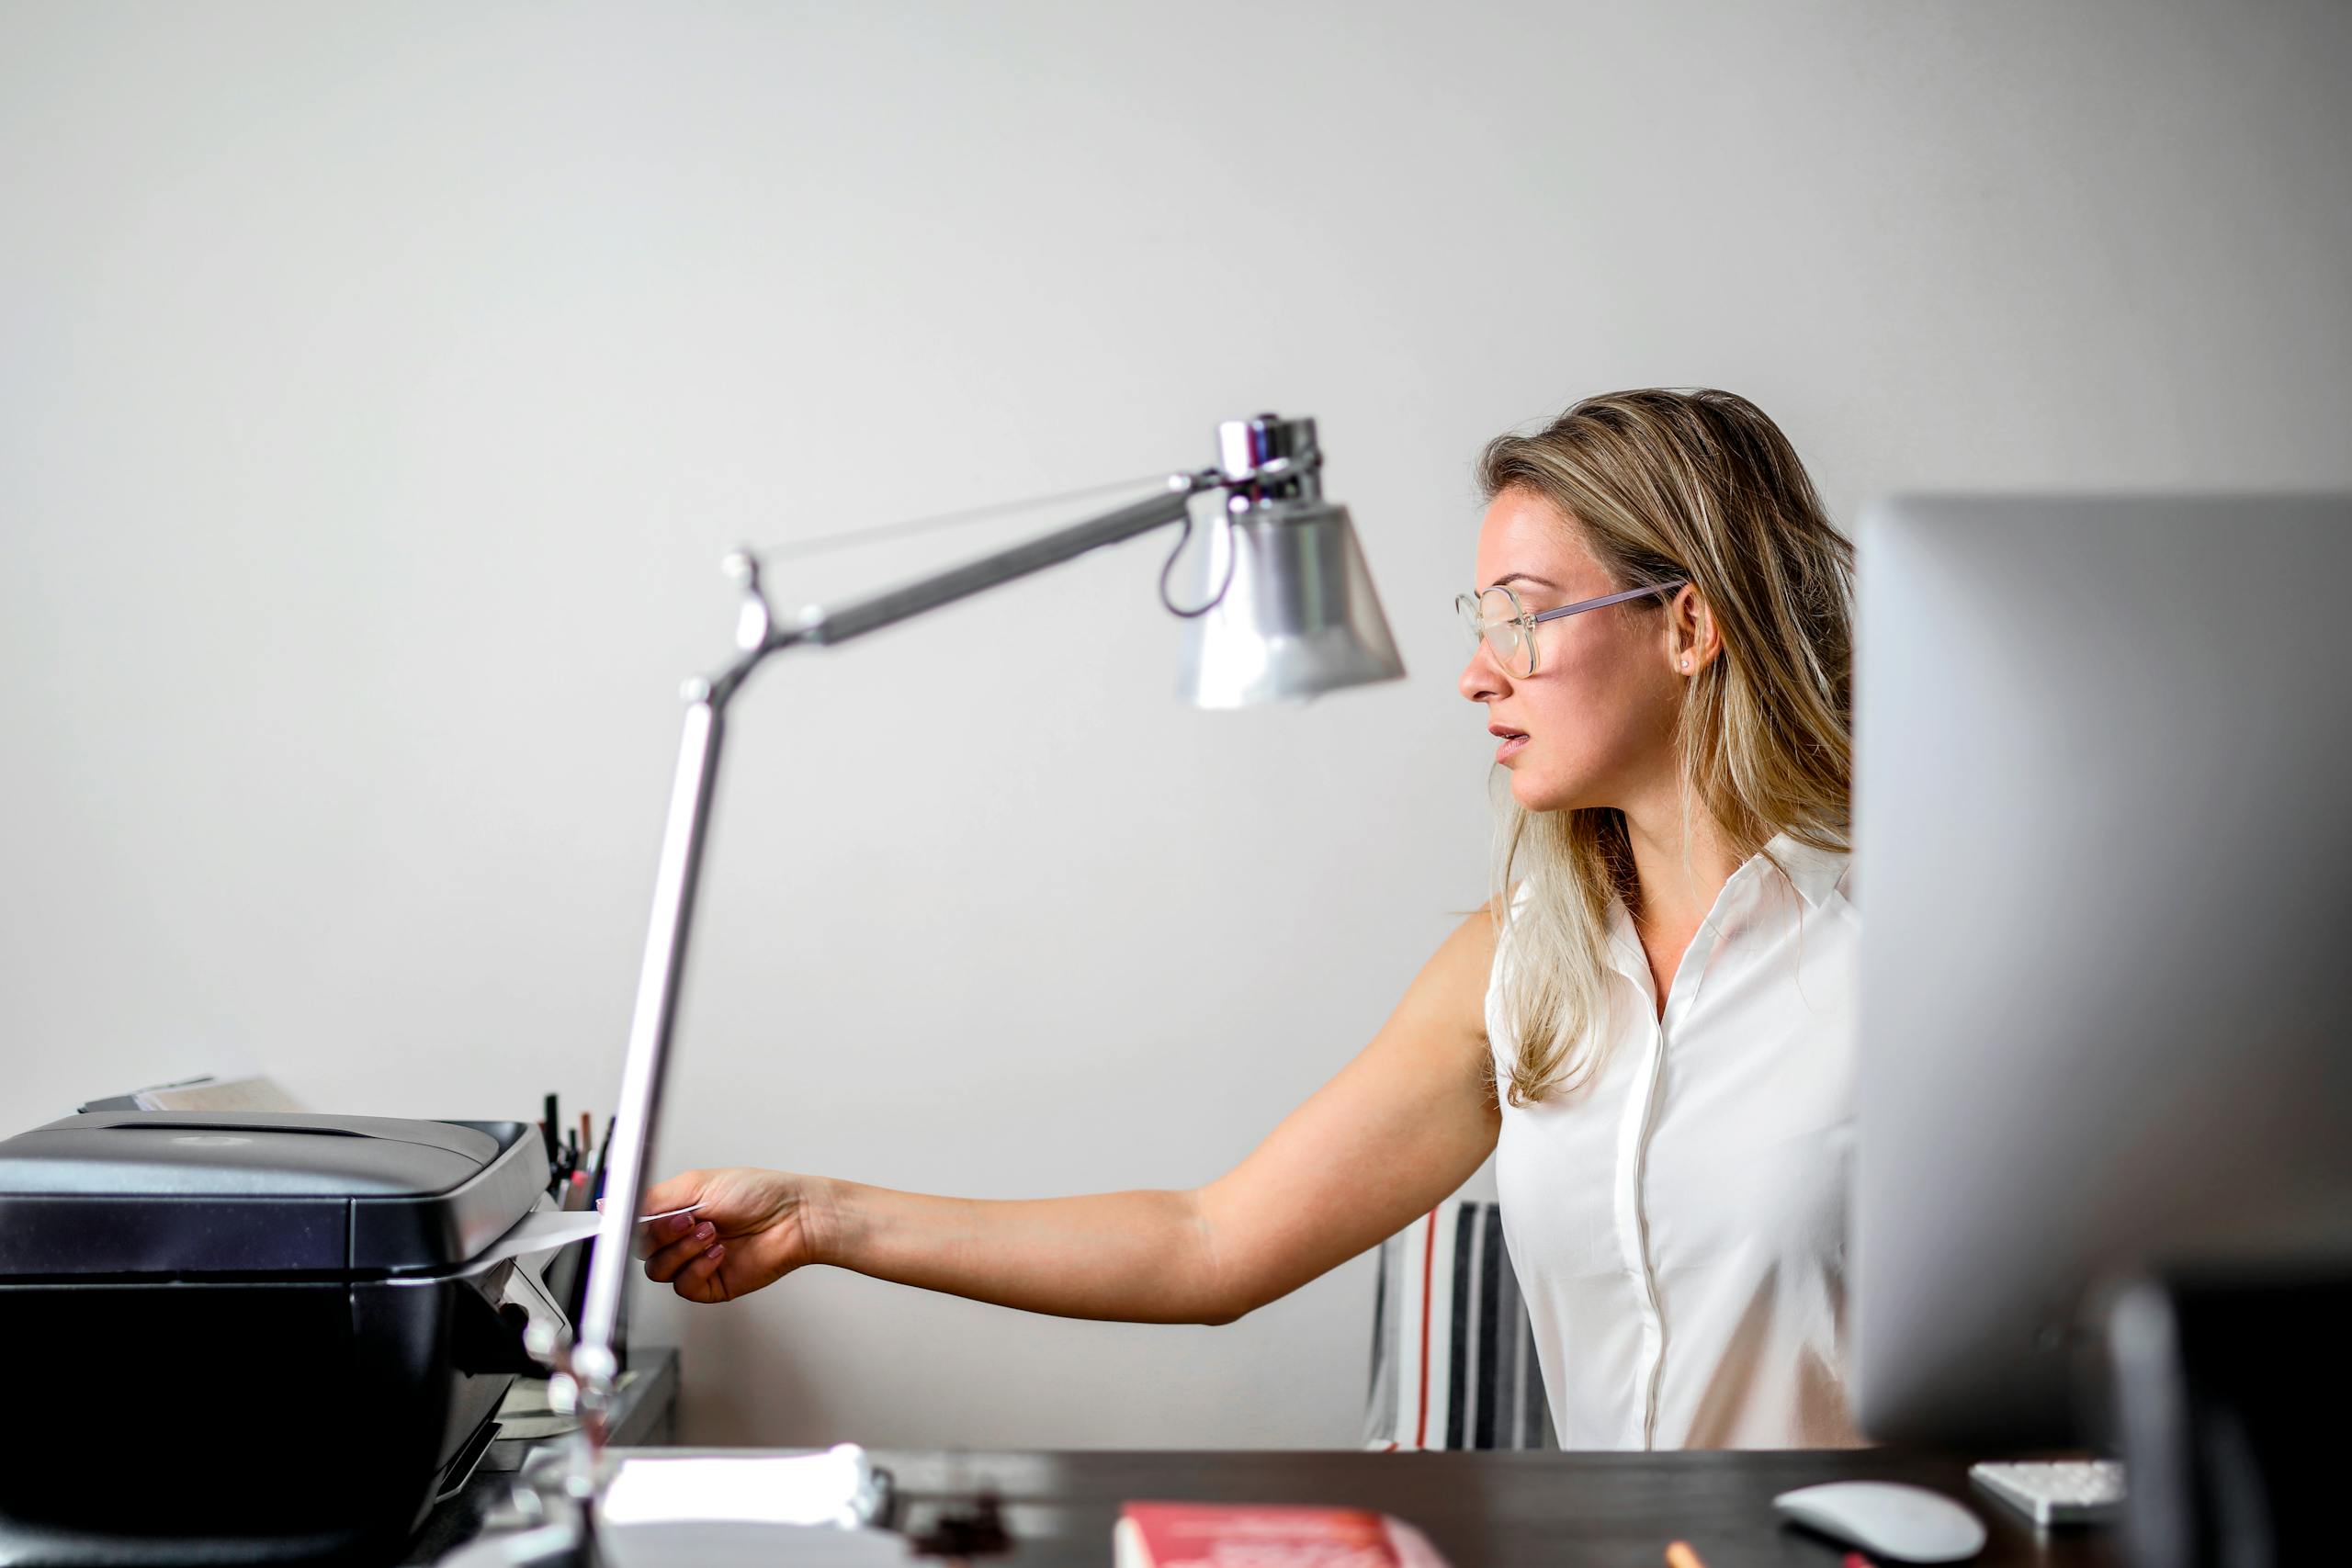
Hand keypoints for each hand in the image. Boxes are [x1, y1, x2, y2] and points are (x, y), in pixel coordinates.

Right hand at [630, 1167, 824, 1303]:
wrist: (794, 1217)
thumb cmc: (758, 1193)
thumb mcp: (697, 1184)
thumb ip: (651, 1199)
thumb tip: (611, 1201)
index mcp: (676, 1210)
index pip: (635, 1224)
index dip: (628, 1225)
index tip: (625, 1222)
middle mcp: (682, 1237)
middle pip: (641, 1250)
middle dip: (661, 1234)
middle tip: (687, 1220)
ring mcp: (695, 1261)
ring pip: (658, 1270)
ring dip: (682, 1250)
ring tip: (710, 1232)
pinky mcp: (710, 1284)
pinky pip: (683, 1286)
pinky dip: (697, 1268)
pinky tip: (719, 1252)